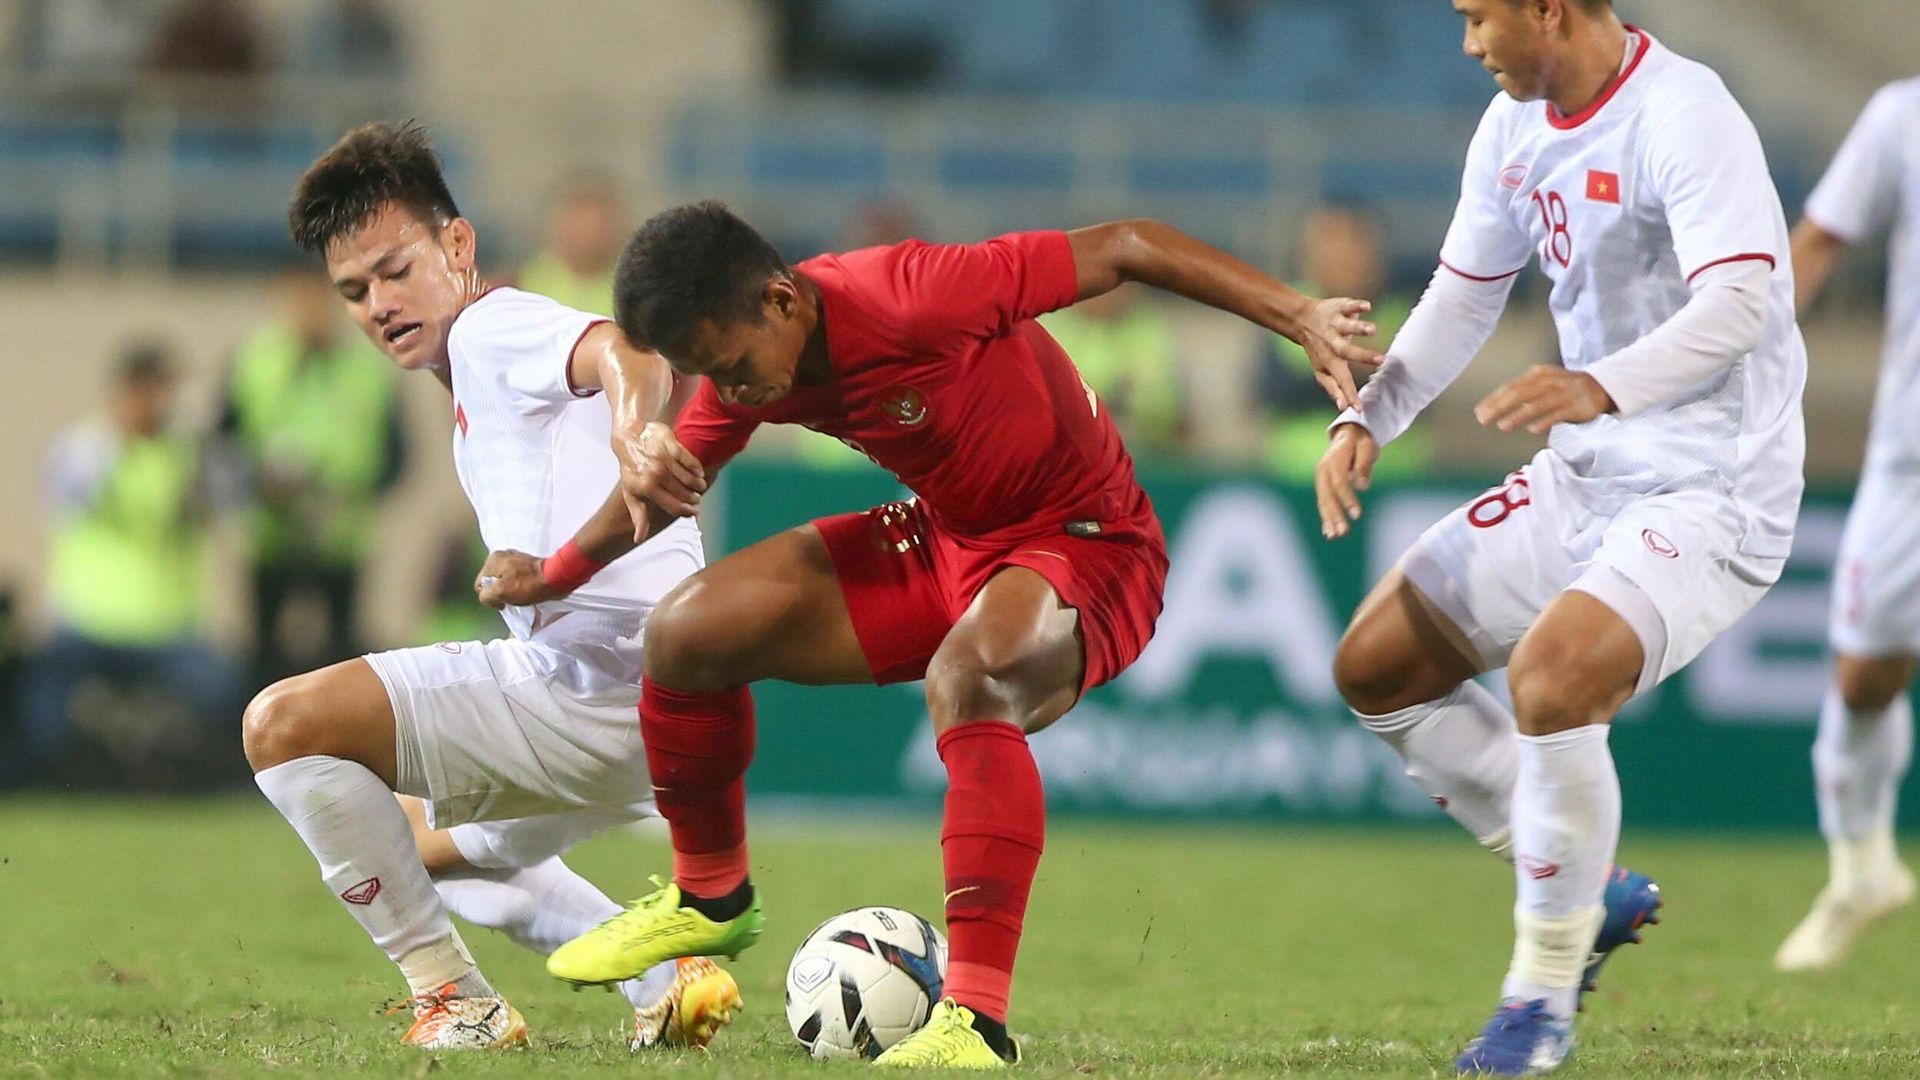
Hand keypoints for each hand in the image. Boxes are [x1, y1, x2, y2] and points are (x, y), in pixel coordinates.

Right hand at [474, 549, 560, 609]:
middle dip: (501, 593)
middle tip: (513, 598)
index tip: (503, 602)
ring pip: (504, 582)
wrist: (556, 578)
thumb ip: (486, 596)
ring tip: (522, 595)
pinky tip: (527, 592)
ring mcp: (515, 560)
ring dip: (510, 592)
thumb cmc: (529, 585)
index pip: (480, 584)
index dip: (490, 597)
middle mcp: (503, 556)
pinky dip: (519, 587)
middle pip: (493, 583)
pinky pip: (516, 579)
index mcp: (494, 559)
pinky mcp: (526, 565)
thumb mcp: (501, 593)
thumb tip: (487, 597)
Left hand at [610, 421, 706, 537]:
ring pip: (688, 478)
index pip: (672, 506)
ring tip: (700, 488)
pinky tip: (699, 474)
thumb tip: (638, 539)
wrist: (630, 438)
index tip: (693, 513)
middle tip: (697, 501)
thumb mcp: (631, 493)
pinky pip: (690, 461)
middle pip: (683, 493)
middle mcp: (655, 474)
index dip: (685, 512)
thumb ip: (639, 516)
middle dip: (693, 500)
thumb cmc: (632, 469)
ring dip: (697, 486)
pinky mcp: (671, 445)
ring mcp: (664, 459)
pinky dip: (697, 469)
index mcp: (646, 488)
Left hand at [1295, 296, 1383, 413]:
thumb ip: (1333, 388)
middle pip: (1346, 351)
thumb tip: (1344, 408)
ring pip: (1347, 326)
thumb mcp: (1322, 370)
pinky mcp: (1338, 307)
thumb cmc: (1318, 350)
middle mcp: (1332, 342)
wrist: (1301, 320)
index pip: (1341, 380)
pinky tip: (1367, 307)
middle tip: (1381, 360)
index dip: (1349, 394)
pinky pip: (1348, 305)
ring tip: (1373, 330)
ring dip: (1359, 328)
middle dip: (1363, 355)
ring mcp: (1335, 324)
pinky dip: (1357, 306)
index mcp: (1330, 360)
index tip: (1359, 408)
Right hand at [1315, 423, 1379, 539]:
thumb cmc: (1361, 442)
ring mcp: (1320, 478)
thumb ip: (1364, 466)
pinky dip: (1326, 518)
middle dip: (1335, 515)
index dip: (1348, 499)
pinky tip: (1329, 533)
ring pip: (1323, 502)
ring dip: (1329, 520)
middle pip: (1328, 496)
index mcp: (1333, 460)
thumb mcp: (1367, 447)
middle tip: (1343, 532)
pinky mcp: (1323, 485)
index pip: (1339, 483)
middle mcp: (1322, 470)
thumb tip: (1363, 486)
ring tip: (1335, 537)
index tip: (1357, 515)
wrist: (1348, 434)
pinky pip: (1323, 503)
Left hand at [1475, 366, 1614, 434]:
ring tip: (1503, 426)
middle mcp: (1549, 381)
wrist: (1600, 387)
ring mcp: (1563, 393)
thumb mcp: (1542, 383)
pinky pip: (1557, 414)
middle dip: (1500, 407)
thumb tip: (1493, 408)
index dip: (1494, 399)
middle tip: (1484, 419)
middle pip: (1520, 394)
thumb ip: (1521, 393)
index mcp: (1537, 374)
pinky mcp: (1575, 406)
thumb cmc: (1563, 388)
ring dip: (1518, 415)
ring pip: (1537, 404)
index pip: (1511, 386)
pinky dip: (1544, 421)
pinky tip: (1532, 429)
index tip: (1479, 412)